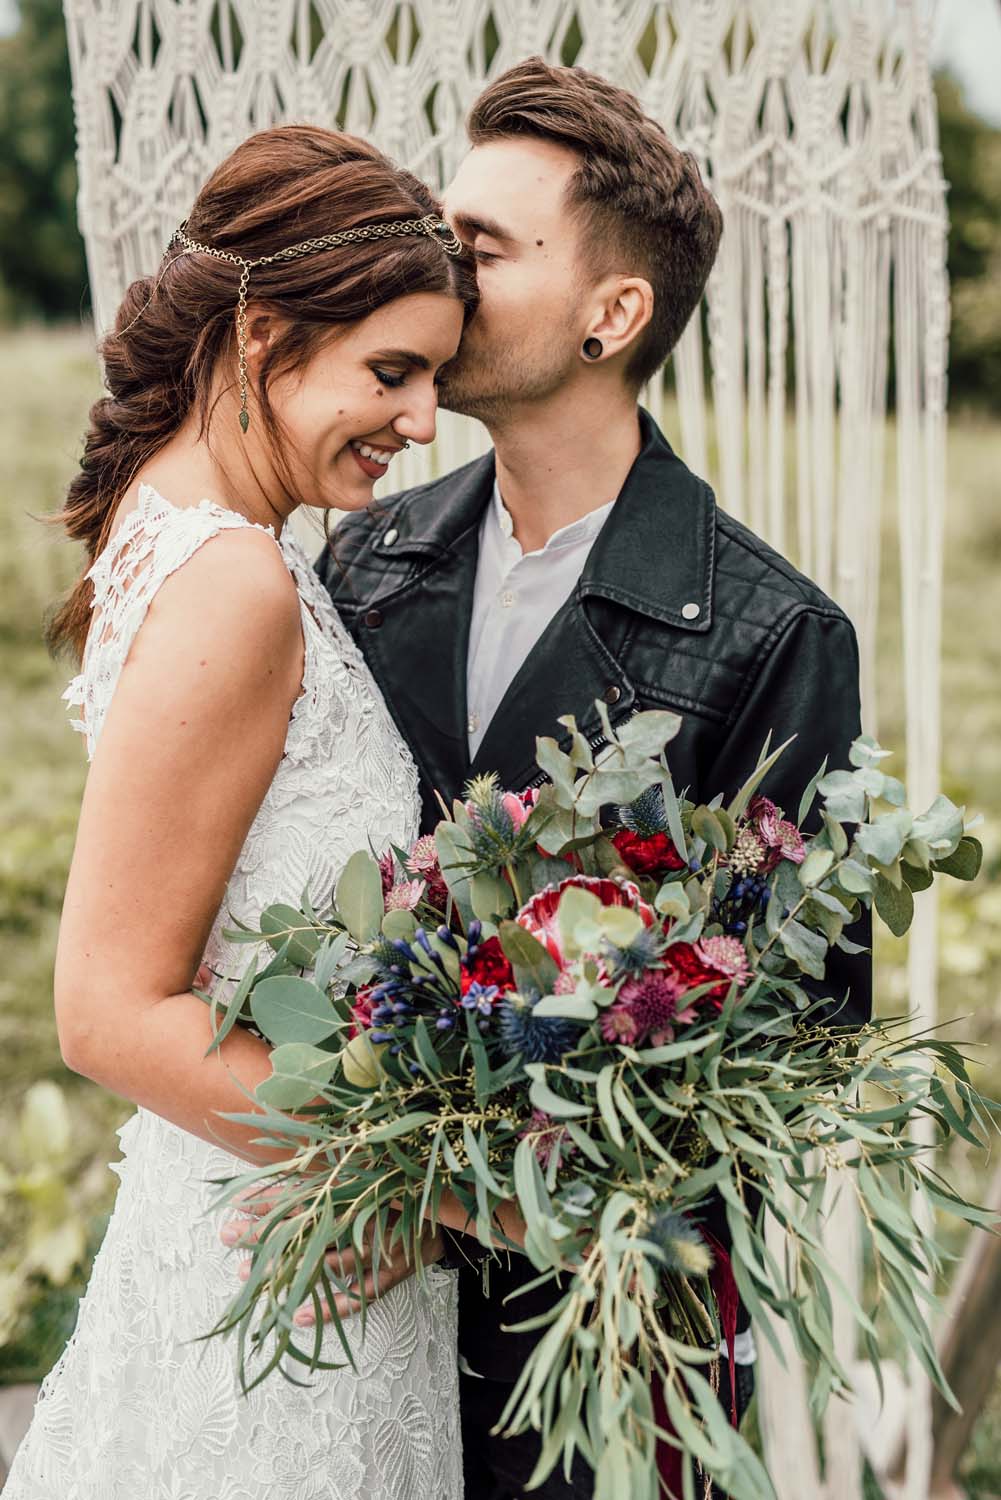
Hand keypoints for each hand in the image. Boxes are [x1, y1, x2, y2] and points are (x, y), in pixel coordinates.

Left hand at [219, 1187, 445, 1327]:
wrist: (454, 1211)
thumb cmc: (406, 1190)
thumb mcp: (372, 1174)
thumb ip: (337, 1170)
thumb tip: (297, 1157)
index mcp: (358, 1186)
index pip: (305, 1191)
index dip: (269, 1196)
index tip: (233, 1200)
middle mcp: (366, 1213)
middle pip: (307, 1224)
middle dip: (264, 1230)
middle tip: (225, 1234)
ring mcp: (379, 1245)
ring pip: (326, 1260)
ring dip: (284, 1268)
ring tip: (246, 1276)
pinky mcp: (394, 1271)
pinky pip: (359, 1295)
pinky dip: (329, 1308)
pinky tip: (297, 1316)